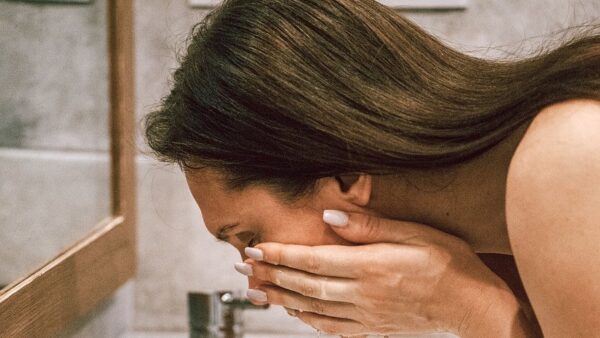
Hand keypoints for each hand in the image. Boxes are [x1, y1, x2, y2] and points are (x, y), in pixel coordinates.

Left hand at [238, 210, 517, 336]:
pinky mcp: (372, 329)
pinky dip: (307, 320)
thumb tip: (330, 217)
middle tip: (244, 269)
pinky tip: (294, 312)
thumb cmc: (449, 263)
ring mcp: (367, 316)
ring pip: (313, 309)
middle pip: (306, 285)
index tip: (257, 249)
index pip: (314, 260)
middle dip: (271, 275)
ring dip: (280, 299)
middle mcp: (364, 295)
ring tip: (257, 290)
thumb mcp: (415, 233)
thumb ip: (370, 226)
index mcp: (372, 267)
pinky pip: (331, 328)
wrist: (472, 306)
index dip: (282, 255)